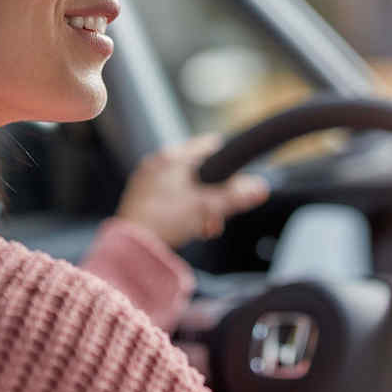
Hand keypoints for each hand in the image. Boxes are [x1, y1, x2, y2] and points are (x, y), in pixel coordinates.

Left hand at [115, 134, 269, 247]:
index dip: (227, 160)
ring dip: (200, 205)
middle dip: (214, 194)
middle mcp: (157, 162)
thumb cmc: (164, 221)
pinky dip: (184, 209)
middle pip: (198, 170)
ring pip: (185, 186)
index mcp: (172, 157)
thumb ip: (234, 196)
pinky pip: (171, 196)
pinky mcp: (141, 196)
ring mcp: (147, 179)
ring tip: (205, 226)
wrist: (132, 244)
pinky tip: (189, 227)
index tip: (237, 175)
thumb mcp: (206, 207)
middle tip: (219, 215)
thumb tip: (259, 187)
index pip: (209, 147)